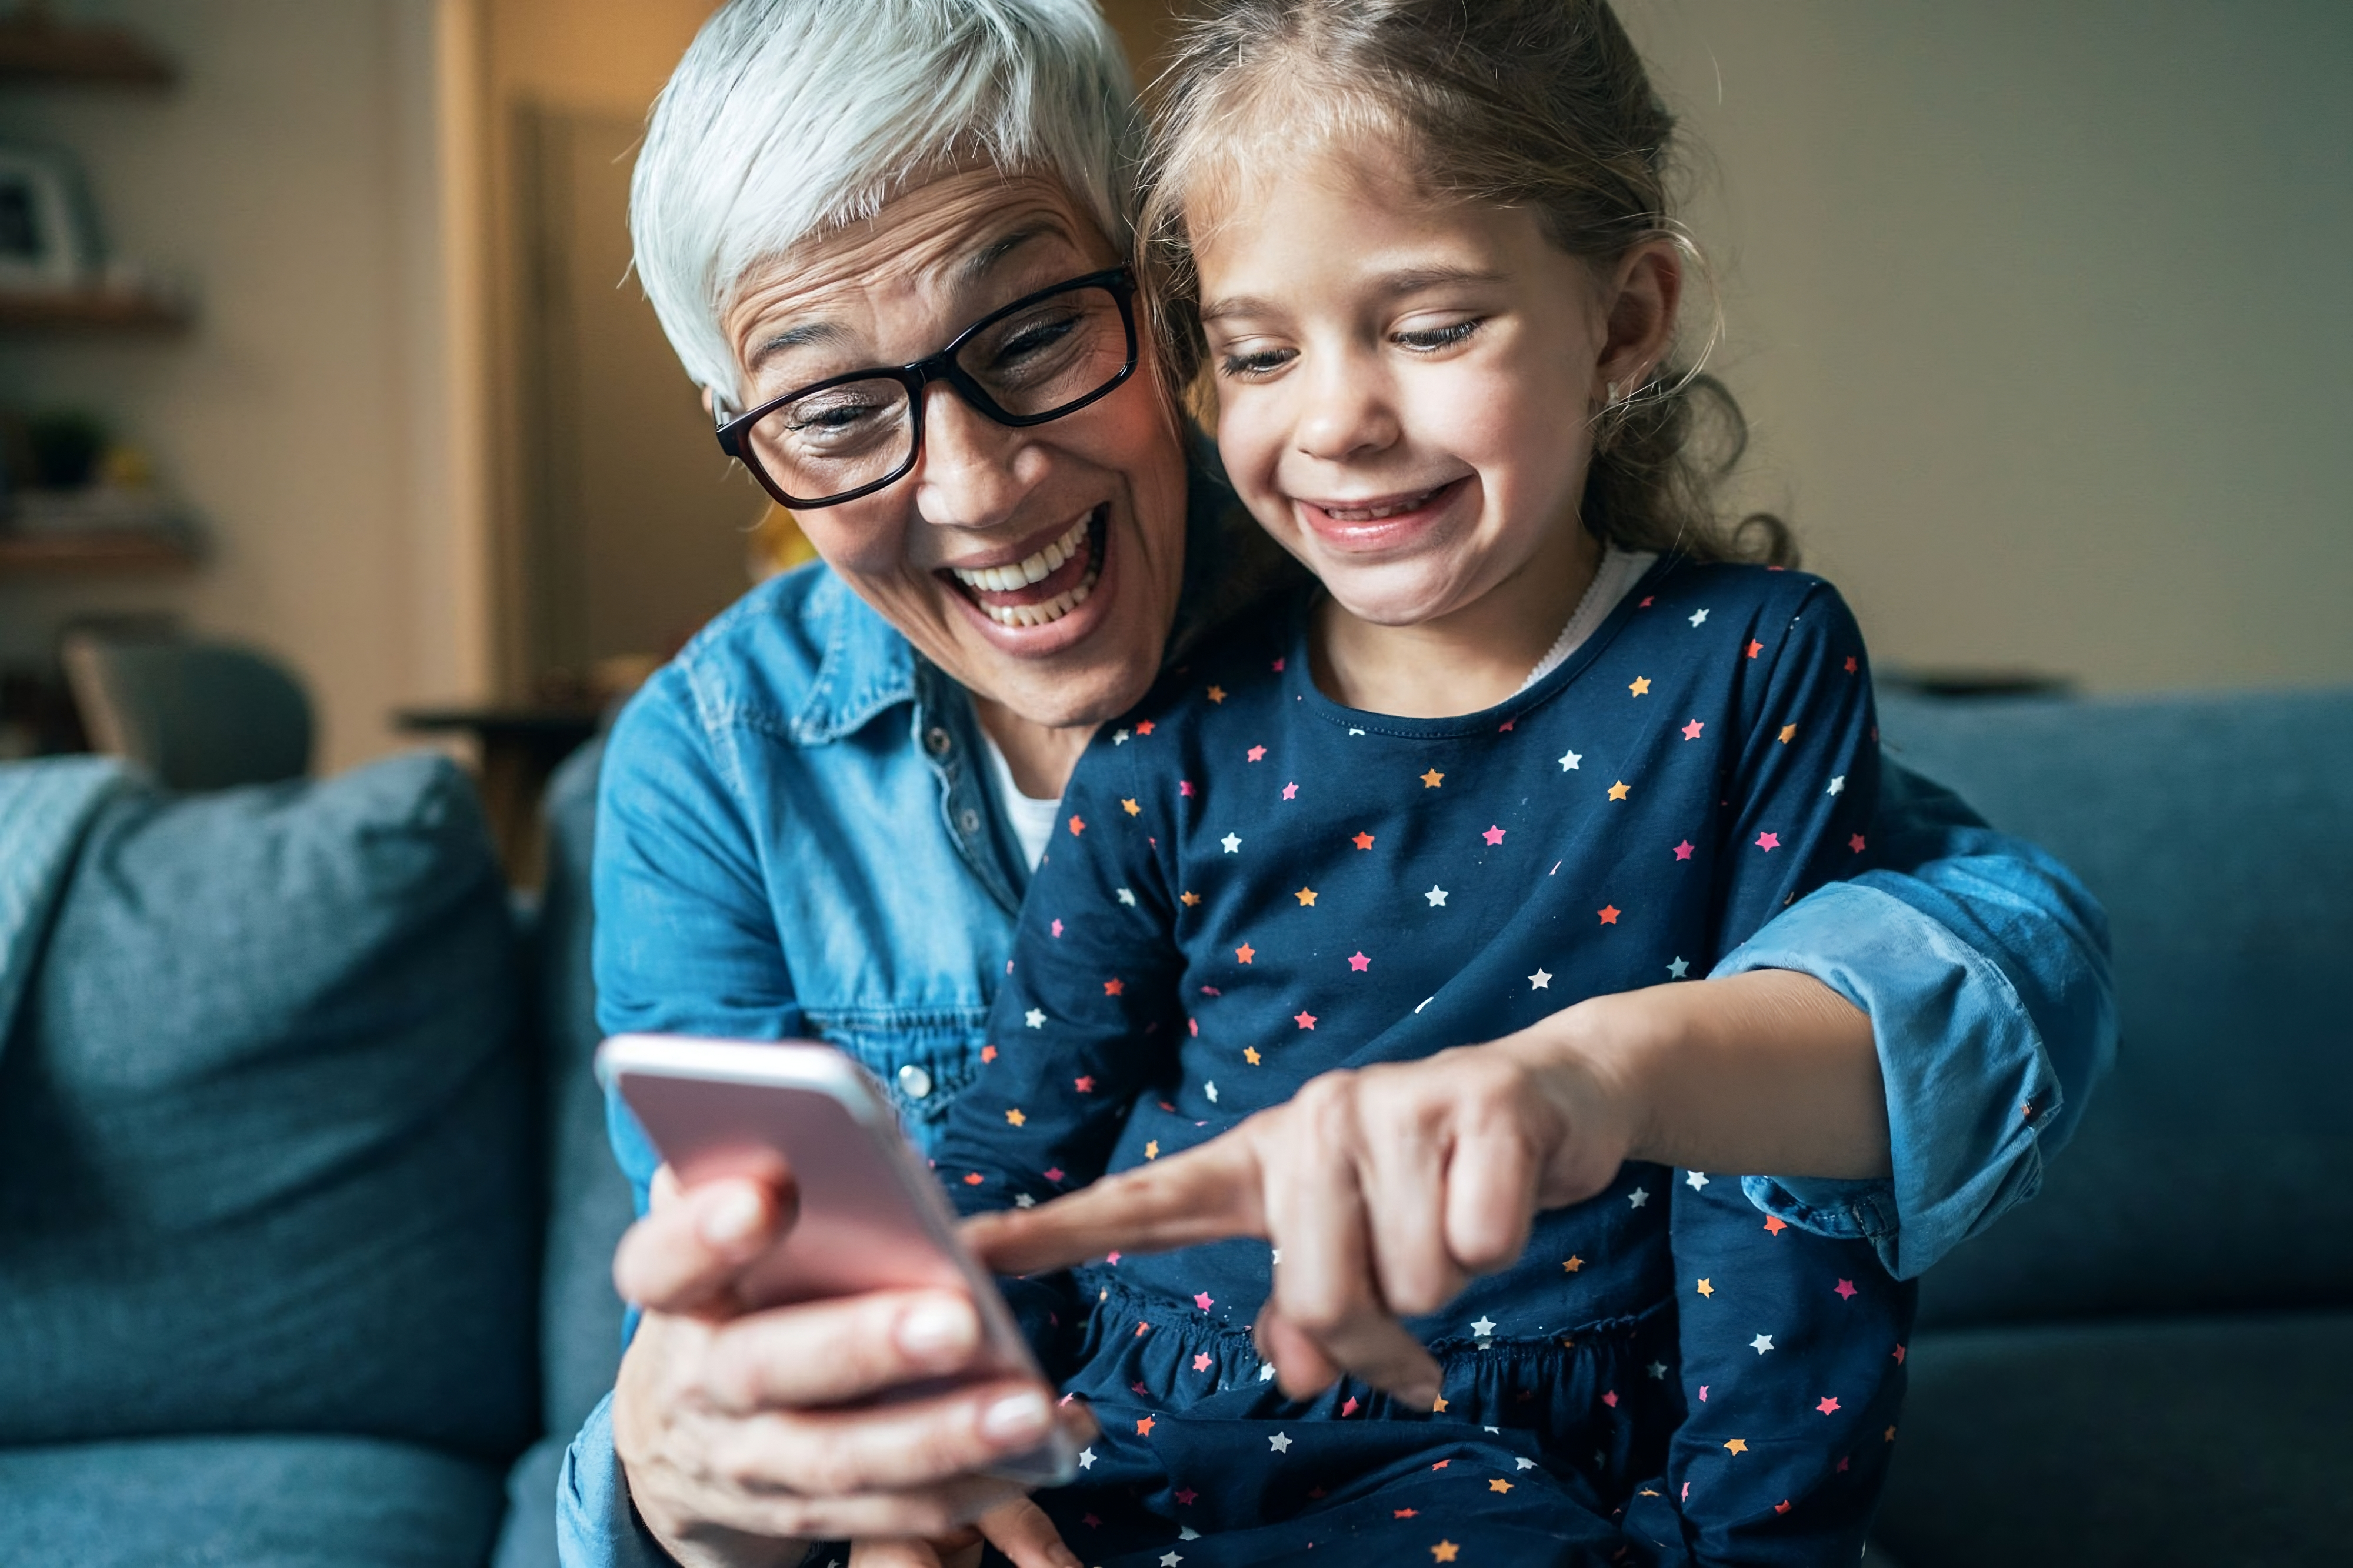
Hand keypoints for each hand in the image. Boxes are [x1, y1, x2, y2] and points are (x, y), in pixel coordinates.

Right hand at [610, 1165, 1093, 1567]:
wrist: (678, 1437)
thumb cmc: (732, 1293)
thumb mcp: (715, 1229)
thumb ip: (747, 1163)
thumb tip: (828, 1096)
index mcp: (676, 1298)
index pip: (662, 1264)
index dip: (703, 1233)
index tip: (767, 1192)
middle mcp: (700, 1386)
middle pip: (769, 1369)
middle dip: (866, 1346)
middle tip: (960, 1320)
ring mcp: (749, 1463)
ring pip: (841, 1459)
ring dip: (942, 1438)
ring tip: (1030, 1409)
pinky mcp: (801, 1516)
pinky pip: (889, 1513)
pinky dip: (966, 1490)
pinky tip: (1039, 1454)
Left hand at [963, 1021, 1638, 1407]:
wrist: (1554, 1100)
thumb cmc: (1433, 1186)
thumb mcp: (1357, 1246)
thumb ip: (1308, 1310)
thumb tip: (1298, 1375)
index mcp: (1262, 1159)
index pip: (1142, 1202)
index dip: (1051, 1232)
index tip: (967, 1254)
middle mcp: (1311, 1119)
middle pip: (1319, 1300)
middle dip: (1382, 1336)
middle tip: (1418, 1307)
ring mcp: (1391, 1104)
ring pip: (1409, 1282)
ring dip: (1448, 1281)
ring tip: (1455, 1220)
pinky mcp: (1476, 1106)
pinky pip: (1478, 1242)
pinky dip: (1500, 1240)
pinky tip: (1500, 1191)